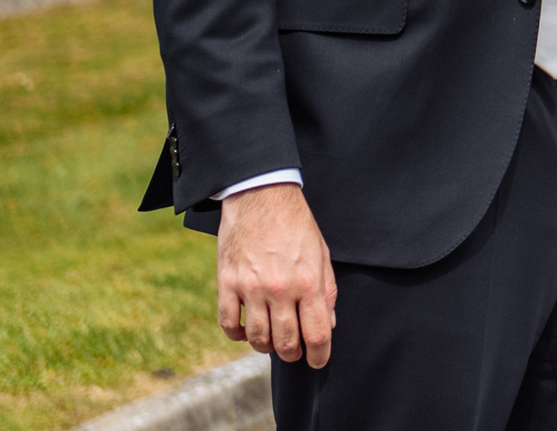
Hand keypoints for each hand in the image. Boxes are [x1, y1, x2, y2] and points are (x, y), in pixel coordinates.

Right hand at [216, 183, 335, 366]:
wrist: (262, 196)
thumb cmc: (296, 224)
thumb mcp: (322, 253)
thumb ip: (327, 290)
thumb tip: (328, 323)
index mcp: (309, 282)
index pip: (317, 332)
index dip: (320, 354)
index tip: (319, 361)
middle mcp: (281, 289)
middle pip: (286, 342)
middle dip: (293, 353)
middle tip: (295, 351)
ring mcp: (251, 288)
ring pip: (257, 338)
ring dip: (266, 346)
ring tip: (272, 341)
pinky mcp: (227, 283)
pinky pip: (228, 324)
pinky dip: (237, 334)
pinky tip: (245, 331)